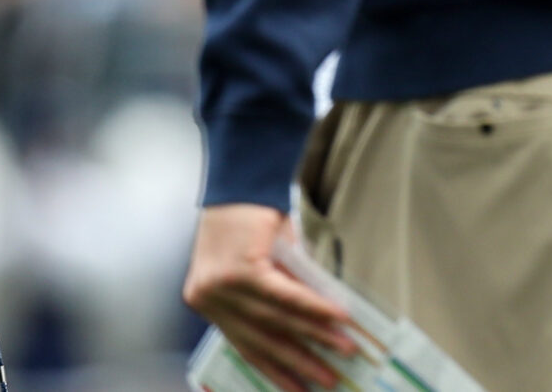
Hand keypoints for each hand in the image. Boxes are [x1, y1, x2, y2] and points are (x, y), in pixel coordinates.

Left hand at [182, 205, 354, 391]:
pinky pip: (285, 297)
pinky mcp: (241, 270)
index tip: (298, 390)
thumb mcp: (257, 269)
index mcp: (205, 301)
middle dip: (300, 362)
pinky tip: (339, 318)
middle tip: (329, 380)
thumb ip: (273, 300)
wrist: (240, 181)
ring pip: (278, 320)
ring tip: (346, 349)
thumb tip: (312, 336)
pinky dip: (315, 308)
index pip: (244, 345)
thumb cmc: (247, 222)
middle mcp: (208, 298)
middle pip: (262, 338)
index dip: (275, 370)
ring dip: (317, 336)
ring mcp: (222, 285)